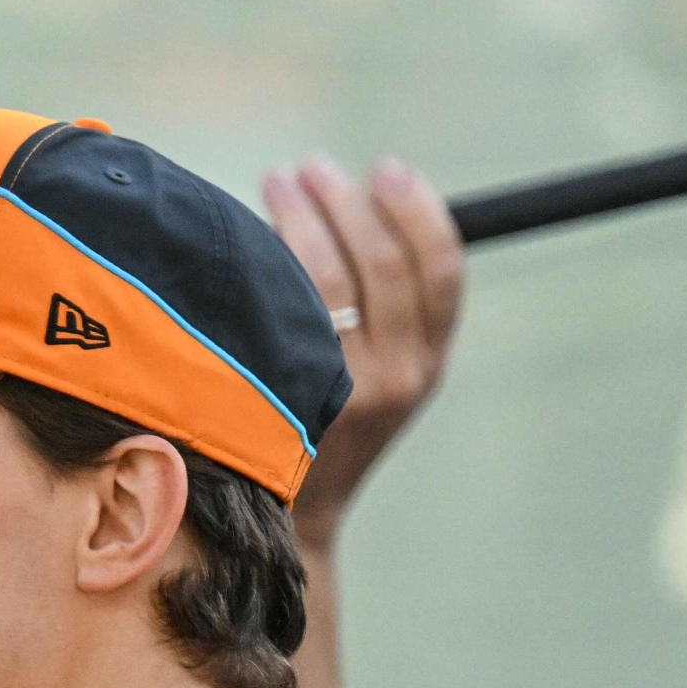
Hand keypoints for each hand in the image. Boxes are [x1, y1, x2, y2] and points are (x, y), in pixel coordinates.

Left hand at [261, 156, 466, 552]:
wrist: (289, 520)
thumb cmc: (319, 432)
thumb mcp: (372, 378)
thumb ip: (379, 313)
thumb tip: (350, 213)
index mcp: (428, 361)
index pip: (442, 270)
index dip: (418, 210)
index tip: (387, 169)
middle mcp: (398, 375)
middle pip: (385, 262)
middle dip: (348, 202)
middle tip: (311, 167)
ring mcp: (346, 390)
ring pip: (330, 279)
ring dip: (303, 217)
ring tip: (277, 181)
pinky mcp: (293, 399)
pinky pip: (284, 311)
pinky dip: (270, 261)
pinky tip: (244, 238)